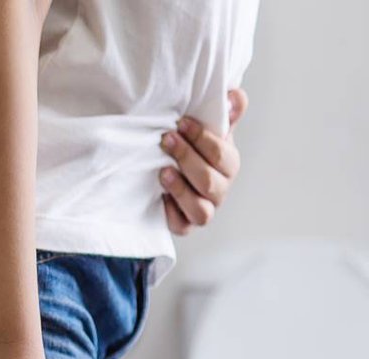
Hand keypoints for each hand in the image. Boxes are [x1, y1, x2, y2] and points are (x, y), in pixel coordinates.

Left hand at [158, 88, 248, 235]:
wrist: (173, 168)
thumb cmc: (194, 148)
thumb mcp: (209, 129)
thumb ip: (223, 114)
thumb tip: (234, 95)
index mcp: (228, 165)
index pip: (221, 155)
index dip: (201, 138)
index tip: (181, 122)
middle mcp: (219, 190)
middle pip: (209, 182)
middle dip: (186, 159)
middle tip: (166, 140)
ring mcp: (204, 210)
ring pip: (200, 210)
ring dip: (181, 190)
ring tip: (163, 172)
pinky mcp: (185, 224)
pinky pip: (182, 227)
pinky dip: (171, 214)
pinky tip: (161, 198)